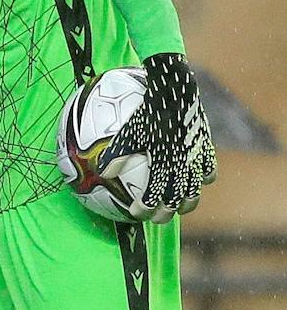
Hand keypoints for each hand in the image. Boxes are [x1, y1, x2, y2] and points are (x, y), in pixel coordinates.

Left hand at [99, 53, 216, 222]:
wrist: (173, 91)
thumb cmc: (146, 111)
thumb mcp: (126, 134)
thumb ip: (114, 156)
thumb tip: (101, 174)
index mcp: (159, 164)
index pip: (151, 197)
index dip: (143, 209)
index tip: (134, 213)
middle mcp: (180, 165)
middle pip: (175, 200)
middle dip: (166, 213)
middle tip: (157, 219)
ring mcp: (195, 158)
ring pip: (195, 190)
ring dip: (187, 202)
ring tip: (180, 207)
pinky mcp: (205, 148)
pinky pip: (209, 171)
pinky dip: (204, 180)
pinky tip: (199, 181)